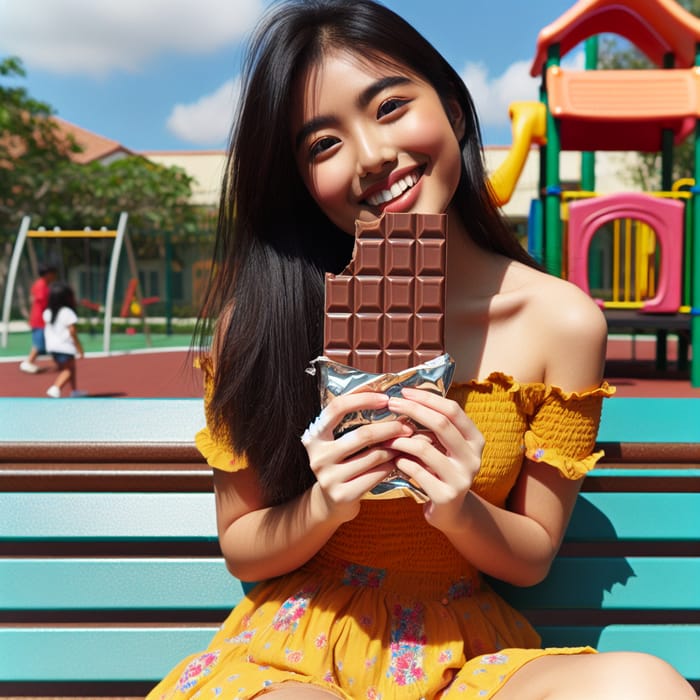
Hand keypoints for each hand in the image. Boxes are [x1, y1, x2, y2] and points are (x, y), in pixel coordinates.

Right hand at [302, 392, 413, 522]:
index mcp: (315, 435)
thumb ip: (355, 422)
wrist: (332, 502)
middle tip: (407, 426)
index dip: (362, 399)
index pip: (337, 408)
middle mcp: (318, 455)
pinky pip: (376, 475)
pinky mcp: (342, 495)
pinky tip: (398, 462)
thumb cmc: (342, 464)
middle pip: (362, 435)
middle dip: (390, 428)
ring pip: (373, 456)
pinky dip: (391, 466)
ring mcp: (328, 477)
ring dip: (395, 448)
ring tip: (407, 444)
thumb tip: (388, 399)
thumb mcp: (340, 441)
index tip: (385, 399)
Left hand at [385, 387, 483, 531]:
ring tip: (386, 437)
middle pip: (440, 424)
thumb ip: (434, 426)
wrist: (450, 512)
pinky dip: (401, 462)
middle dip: (412, 410)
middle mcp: (473, 458)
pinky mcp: (446, 496)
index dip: (428, 398)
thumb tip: (405, 397)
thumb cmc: (441, 470)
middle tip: (391, 404)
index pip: (453, 410)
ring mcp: (461, 478)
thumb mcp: (445, 447)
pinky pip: (416, 471)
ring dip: (400, 440)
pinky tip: (395, 460)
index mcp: (475, 440)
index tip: (404, 392)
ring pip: (424, 448)